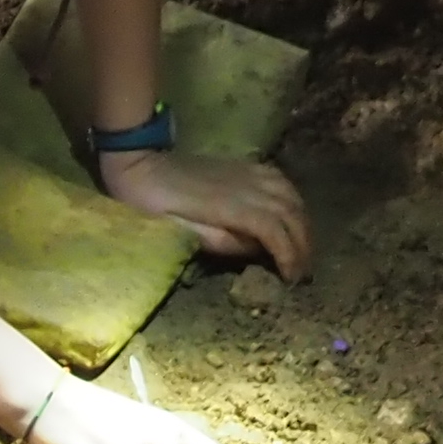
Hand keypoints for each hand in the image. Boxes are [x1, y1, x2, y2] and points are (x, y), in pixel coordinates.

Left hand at [96, 146, 313, 282]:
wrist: (139, 163)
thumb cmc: (149, 203)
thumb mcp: (175, 231)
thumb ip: (216, 240)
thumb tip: (253, 249)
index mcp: (230, 206)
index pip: (274, 231)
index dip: (289, 256)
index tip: (291, 279)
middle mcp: (248, 186)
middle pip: (291, 214)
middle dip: (302, 245)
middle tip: (303, 271)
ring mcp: (248, 172)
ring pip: (291, 196)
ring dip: (302, 224)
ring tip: (302, 248)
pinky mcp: (244, 166)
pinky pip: (281, 180)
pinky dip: (294, 200)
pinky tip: (292, 215)